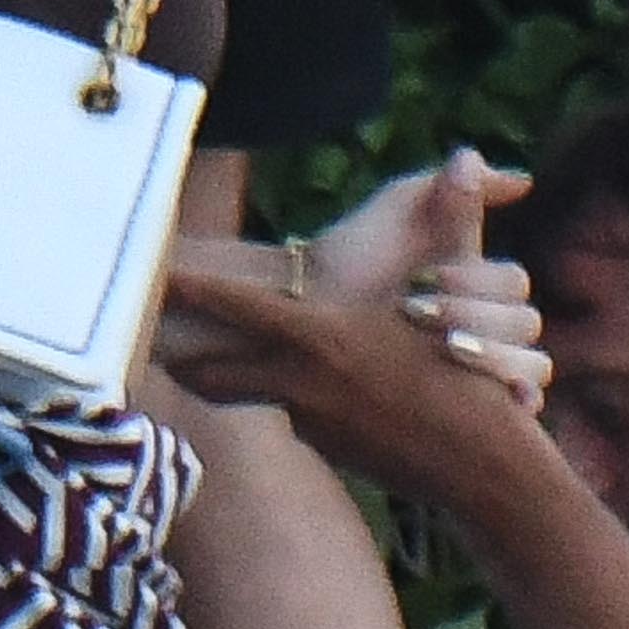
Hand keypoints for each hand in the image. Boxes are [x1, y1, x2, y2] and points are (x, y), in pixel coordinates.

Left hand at [161, 151, 552, 491]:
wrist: (481, 470)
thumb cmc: (473, 380)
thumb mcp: (455, 296)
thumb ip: (451, 226)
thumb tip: (465, 157)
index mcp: (326, 339)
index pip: (244, 311)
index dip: (199, 293)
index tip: (162, 277)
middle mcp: (305, 384)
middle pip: (221, 372)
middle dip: (184, 356)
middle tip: (146, 346)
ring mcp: (312, 424)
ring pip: (249, 397)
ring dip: (220, 383)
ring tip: (183, 371)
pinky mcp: (329, 450)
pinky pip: (292, 416)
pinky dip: (283, 400)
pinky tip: (283, 393)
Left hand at [308, 149, 548, 391]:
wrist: (301, 315)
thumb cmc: (346, 259)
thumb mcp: (399, 210)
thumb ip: (454, 191)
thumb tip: (523, 180)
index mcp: (474, 281)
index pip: (513, 283)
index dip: (478, 281)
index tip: (427, 277)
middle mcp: (486, 326)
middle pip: (523, 324)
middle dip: (474, 316)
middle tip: (415, 313)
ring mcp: (481, 372)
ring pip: (530, 367)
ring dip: (493, 356)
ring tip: (445, 349)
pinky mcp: (468, 411)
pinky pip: (520, 409)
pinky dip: (517, 402)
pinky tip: (501, 397)